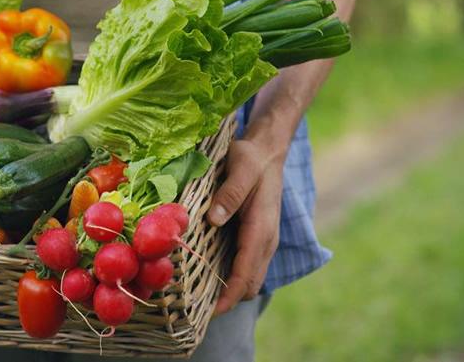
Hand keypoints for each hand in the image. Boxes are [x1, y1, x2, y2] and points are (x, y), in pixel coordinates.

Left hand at [208, 137, 284, 315]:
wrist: (268, 150)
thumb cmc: (252, 158)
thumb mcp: (241, 167)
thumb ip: (230, 193)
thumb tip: (214, 220)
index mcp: (262, 228)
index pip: (247, 273)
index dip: (229, 297)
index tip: (209, 313)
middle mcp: (266, 240)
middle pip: (251, 285)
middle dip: (228, 301)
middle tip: (195, 309)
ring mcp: (264, 240)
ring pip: (251, 279)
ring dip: (231, 291)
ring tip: (199, 297)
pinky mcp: (257, 238)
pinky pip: (248, 267)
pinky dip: (233, 278)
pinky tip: (209, 275)